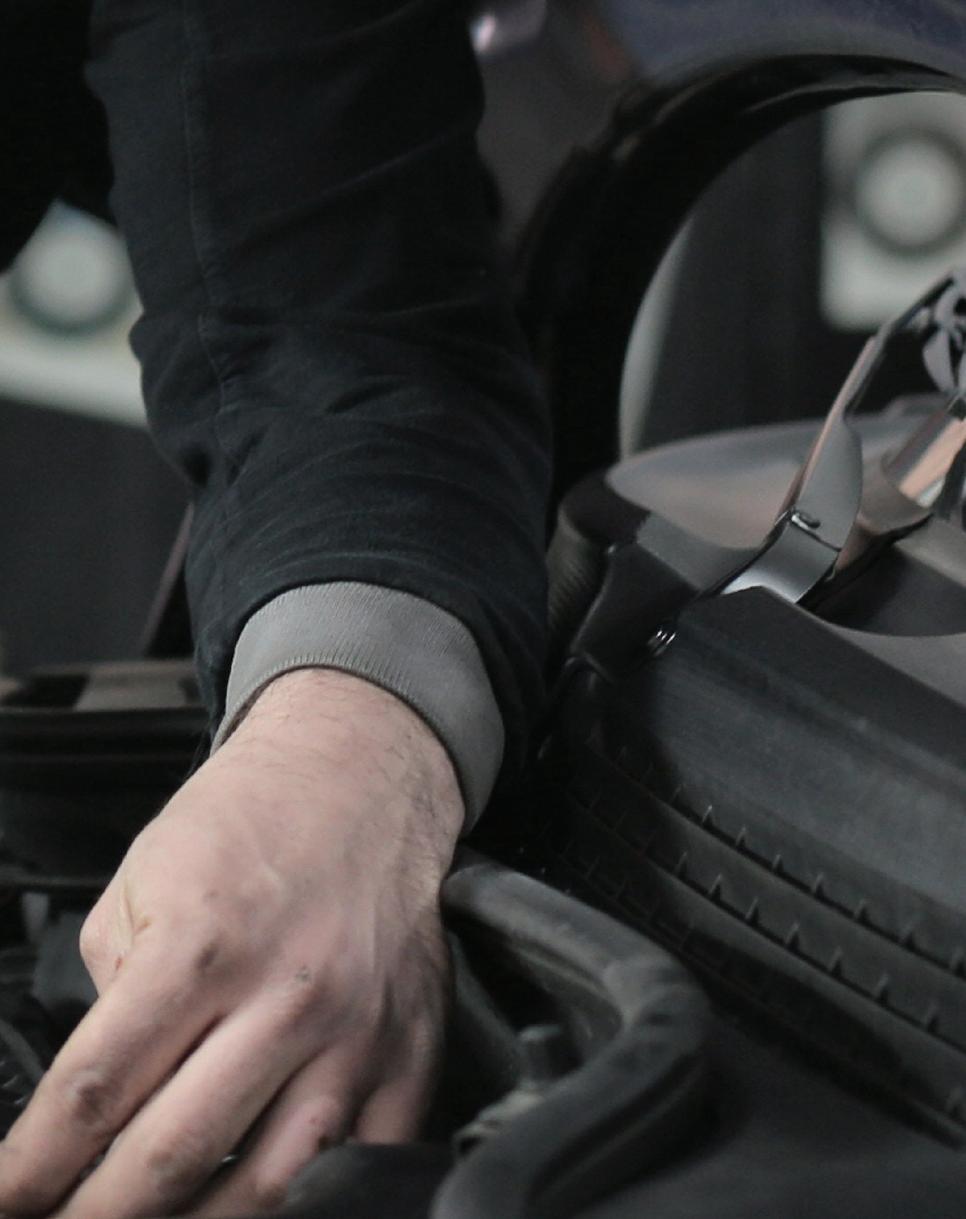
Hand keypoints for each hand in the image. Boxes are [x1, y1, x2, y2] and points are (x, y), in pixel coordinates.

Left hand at [0, 669, 462, 1217]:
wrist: (362, 773)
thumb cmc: (254, 818)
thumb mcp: (143, 880)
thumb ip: (115, 993)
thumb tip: (104, 1098)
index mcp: (203, 945)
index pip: (93, 1094)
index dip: (30, 1171)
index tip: (6, 1204)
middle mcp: (287, 995)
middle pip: (170, 1158)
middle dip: (92, 1218)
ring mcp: (358, 1032)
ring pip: (267, 1186)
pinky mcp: (411, 1049)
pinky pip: (366, 1162)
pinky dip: (307, 1204)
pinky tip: (256, 1204)